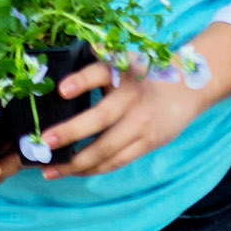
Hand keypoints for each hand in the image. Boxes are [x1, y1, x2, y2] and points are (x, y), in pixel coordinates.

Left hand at [34, 57, 212, 178]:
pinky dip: (93, 169)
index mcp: (123, 72)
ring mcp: (141, 125)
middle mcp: (132, 99)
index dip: (81, 81)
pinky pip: (116, 161)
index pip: (100, 73)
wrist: (187, 88)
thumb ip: (98, 60)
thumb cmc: (143, 72)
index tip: (61, 89)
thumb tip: (66, 59)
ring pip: (106, 148)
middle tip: (44, 142)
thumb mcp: (123, 60)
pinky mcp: (147, 144)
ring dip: (76, 161)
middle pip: (100, 118)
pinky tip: (72, 171)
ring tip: (49, 169)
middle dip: (70, 132)